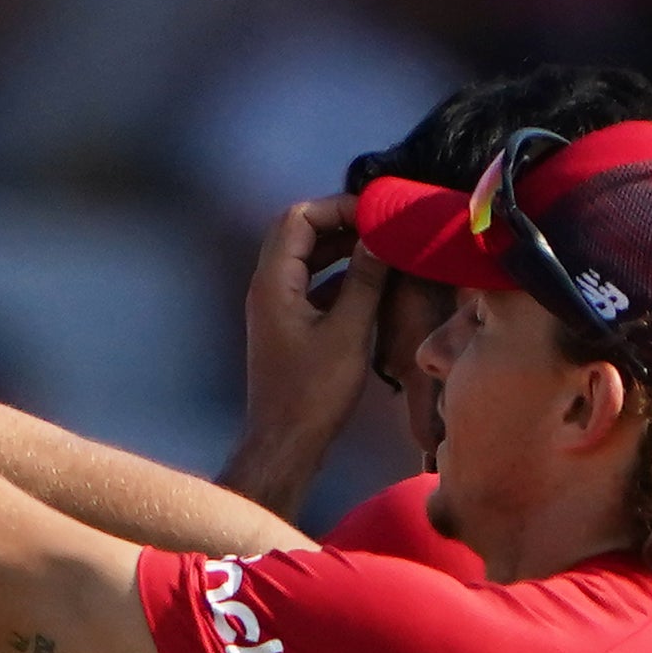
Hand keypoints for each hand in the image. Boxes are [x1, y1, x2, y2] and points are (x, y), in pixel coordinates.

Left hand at [226, 197, 380, 517]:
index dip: (336, 208)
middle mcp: (268, 288)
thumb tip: (382, 236)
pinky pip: (313, 286)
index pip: (298, 217)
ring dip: (342, 250)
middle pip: (299, 233)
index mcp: (273, 282)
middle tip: (382, 226)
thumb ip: (365, 279)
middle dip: (340, 224)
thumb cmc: (314, 392)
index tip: (375, 214)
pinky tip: (373, 283)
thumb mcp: (348, 331)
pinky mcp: (289, 327)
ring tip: (383, 248)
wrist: (286, 445)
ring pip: (307, 260)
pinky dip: (339, 278)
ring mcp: (276, 308)